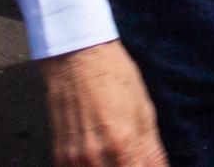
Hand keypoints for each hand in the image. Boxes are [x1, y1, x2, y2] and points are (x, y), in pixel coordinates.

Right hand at [41, 39, 167, 166]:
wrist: (77, 56)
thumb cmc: (114, 77)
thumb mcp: (144, 110)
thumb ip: (153, 149)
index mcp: (123, 142)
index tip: (146, 164)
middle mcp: (97, 155)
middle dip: (129, 165)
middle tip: (132, 156)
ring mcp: (75, 157)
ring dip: (110, 166)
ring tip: (117, 155)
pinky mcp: (60, 154)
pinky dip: (90, 166)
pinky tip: (99, 156)